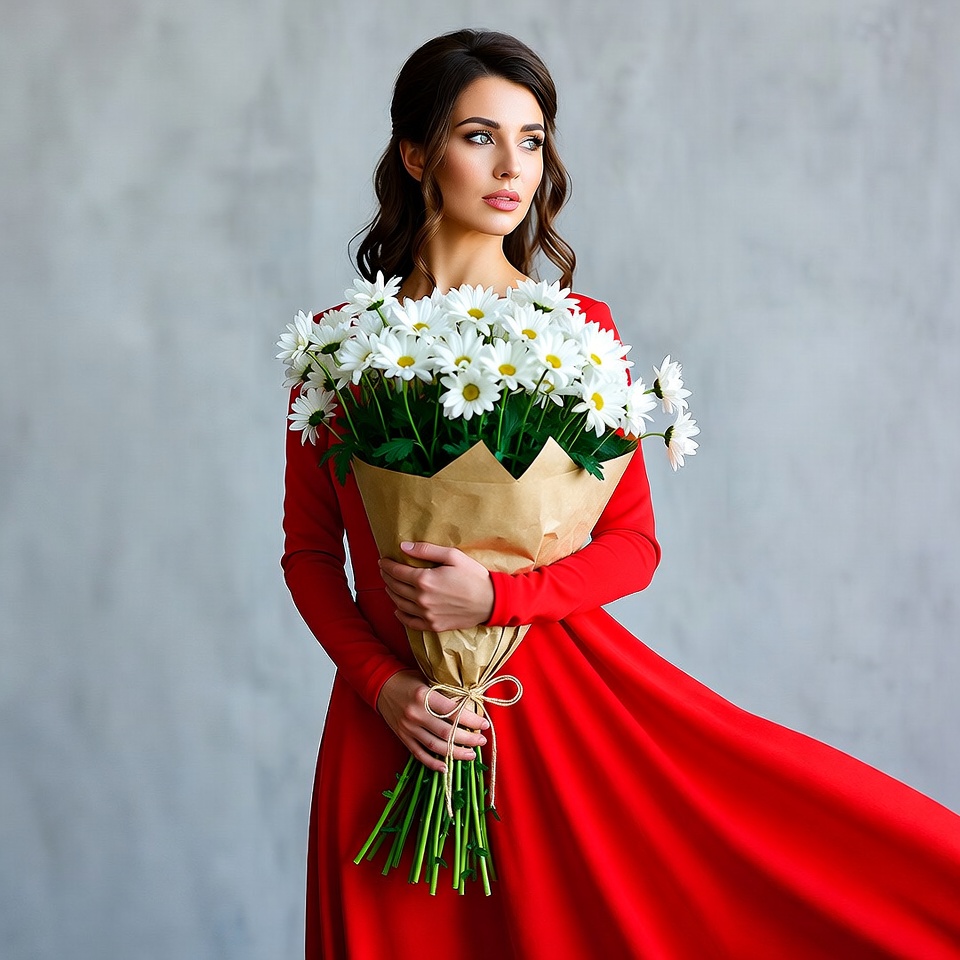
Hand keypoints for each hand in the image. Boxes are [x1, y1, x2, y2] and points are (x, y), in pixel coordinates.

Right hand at [376, 670, 488, 771]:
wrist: (381, 685)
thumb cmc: (409, 680)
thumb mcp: (428, 679)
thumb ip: (445, 693)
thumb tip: (471, 705)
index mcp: (424, 696)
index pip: (453, 712)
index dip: (472, 720)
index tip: (485, 724)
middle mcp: (416, 714)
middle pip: (447, 732)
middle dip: (468, 739)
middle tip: (481, 741)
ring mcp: (408, 728)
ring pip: (435, 746)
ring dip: (455, 753)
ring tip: (471, 755)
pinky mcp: (403, 737)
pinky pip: (419, 754)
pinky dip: (433, 763)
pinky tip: (446, 768)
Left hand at [379, 541, 494, 631]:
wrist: (491, 601)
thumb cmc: (473, 576)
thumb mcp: (453, 556)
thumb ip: (426, 550)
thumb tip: (404, 547)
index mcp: (425, 580)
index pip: (397, 572)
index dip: (387, 565)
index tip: (382, 560)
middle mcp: (422, 599)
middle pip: (395, 587)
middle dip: (387, 577)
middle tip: (384, 570)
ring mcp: (426, 614)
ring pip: (400, 603)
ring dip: (391, 593)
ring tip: (389, 585)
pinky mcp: (433, 625)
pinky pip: (410, 622)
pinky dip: (400, 615)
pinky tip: (397, 609)